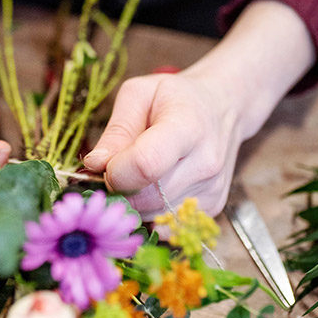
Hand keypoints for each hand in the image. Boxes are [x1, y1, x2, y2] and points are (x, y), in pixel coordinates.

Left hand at [84, 70, 240, 218]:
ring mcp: (213, 188)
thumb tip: (94, 165)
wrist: (223, 106)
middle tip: (117, 168)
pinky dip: (151, 211)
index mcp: (187, 127)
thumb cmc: (175, 97)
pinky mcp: (213, 207)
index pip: (146, 165)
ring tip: (138, 174)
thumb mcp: (139, 95)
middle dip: (120, 188)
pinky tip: (154, 187)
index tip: (106, 163)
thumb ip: (116, 130)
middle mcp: (206, 162)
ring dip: (134, 201)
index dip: (115, 172)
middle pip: (147, 196)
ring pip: (154, 214)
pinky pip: (168, 223)